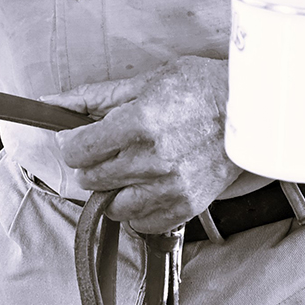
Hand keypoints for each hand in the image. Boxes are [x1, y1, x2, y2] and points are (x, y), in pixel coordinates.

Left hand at [56, 56, 233, 233]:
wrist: (251, 110)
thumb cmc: (201, 89)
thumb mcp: (146, 81)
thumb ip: (94, 96)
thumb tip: (54, 101)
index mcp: (139, 122)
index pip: (78, 150)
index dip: (73, 143)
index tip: (80, 139)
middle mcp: (153, 158)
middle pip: (92, 178)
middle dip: (94, 163)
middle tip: (111, 149)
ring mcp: (170, 185)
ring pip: (113, 205)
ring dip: (113, 189)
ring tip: (130, 169)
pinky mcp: (186, 205)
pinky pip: (142, 223)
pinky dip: (138, 209)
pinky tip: (147, 187)